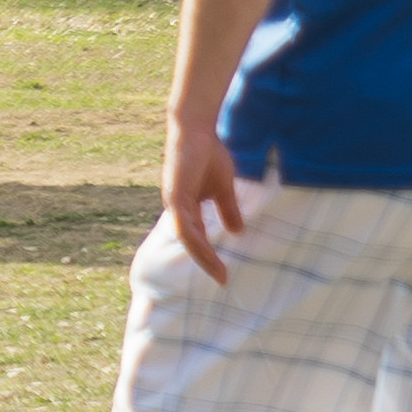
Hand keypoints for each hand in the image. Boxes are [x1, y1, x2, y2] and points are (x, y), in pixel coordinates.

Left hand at [165, 117, 257, 281]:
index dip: (208, 256)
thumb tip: (238, 232)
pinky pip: (185, 223)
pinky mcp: (176, 194)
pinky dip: (196, 239)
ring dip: (203, 256)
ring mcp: (174, 201)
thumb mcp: (223, 188)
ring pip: (187, 237)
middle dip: (206, 263)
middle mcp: (177, 208)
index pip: (196, 238)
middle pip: (190, 243)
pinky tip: (207, 251)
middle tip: (223, 281)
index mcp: (187, 207)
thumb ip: (227, 209)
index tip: (224, 274)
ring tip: (219, 272)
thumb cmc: (208, 155)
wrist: (196, 131)